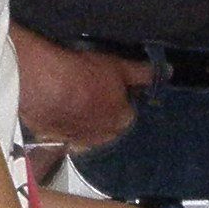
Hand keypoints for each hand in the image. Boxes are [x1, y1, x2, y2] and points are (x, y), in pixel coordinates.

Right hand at [11, 31, 137, 152]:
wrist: (43, 85)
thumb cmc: (83, 74)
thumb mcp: (118, 66)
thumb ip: (142, 73)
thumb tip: (166, 72)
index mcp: (122, 120)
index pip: (129, 110)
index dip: (121, 96)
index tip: (110, 84)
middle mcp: (103, 137)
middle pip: (108, 124)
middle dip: (103, 111)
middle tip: (90, 89)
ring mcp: (77, 141)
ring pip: (86, 131)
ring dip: (83, 119)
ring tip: (72, 98)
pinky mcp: (54, 140)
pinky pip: (64, 135)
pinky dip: (63, 125)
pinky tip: (57, 109)